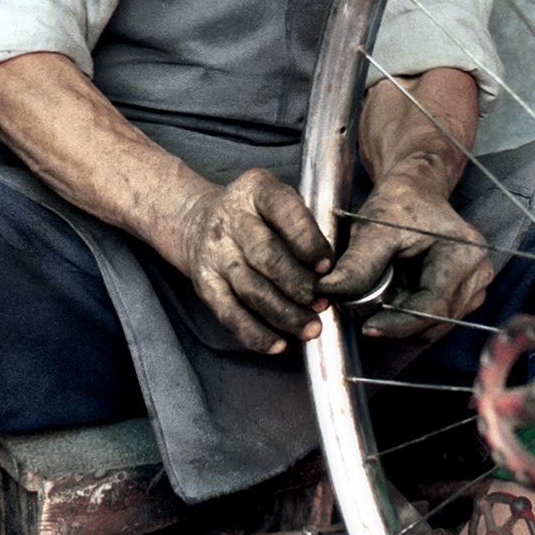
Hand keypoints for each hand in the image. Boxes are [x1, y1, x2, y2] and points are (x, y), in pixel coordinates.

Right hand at [177, 169, 333, 353]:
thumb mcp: (280, 201)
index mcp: (256, 190)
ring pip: (251, 289)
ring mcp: (215, 253)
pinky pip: (230, 313)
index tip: (328, 266)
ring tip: (311, 328)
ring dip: (284, 314)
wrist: (198, 222)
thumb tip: (335, 271)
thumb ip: (306, 227)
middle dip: (299, 284)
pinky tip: (278, 344)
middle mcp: (231, 219)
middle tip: (322, 303)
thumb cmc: (257, 215)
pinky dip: (255, 333)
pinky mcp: (205, 284)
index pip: (284, 212)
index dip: (307, 241)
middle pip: (266, 256)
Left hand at [322, 163, 494, 340]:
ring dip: (404, 323)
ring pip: (435, 326)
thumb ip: (357, 264)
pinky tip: (394, 300)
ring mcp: (475, 285)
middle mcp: (478, 273)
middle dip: (398, 325)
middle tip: (363, 316)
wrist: (415, 190)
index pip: (433, 307)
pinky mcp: (466, 293)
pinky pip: (436, 319)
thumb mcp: (373, 229)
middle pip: (436, 321)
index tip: (367, 329)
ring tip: (378, 301)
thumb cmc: (399, 203)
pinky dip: (411, 317)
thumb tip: (330, 293)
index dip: (398, 324)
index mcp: (464, 254)